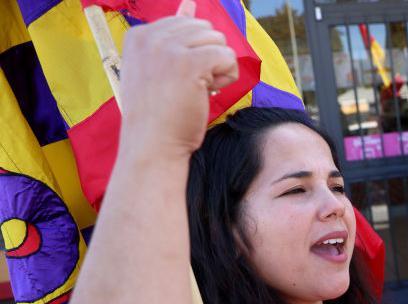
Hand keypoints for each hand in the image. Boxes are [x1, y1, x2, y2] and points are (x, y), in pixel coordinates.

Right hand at [119, 0, 238, 158]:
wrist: (153, 144)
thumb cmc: (158, 113)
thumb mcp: (159, 67)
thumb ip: (174, 34)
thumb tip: (190, 3)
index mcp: (139, 35)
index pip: (187, 23)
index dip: (194, 52)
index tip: (180, 77)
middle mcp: (151, 37)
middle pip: (206, 29)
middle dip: (210, 56)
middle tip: (194, 84)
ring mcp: (169, 49)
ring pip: (219, 41)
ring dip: (219, 66)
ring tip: (201, 88)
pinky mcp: (190, 63)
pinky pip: (227, 56)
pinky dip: (227, 75)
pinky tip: (212, 90)